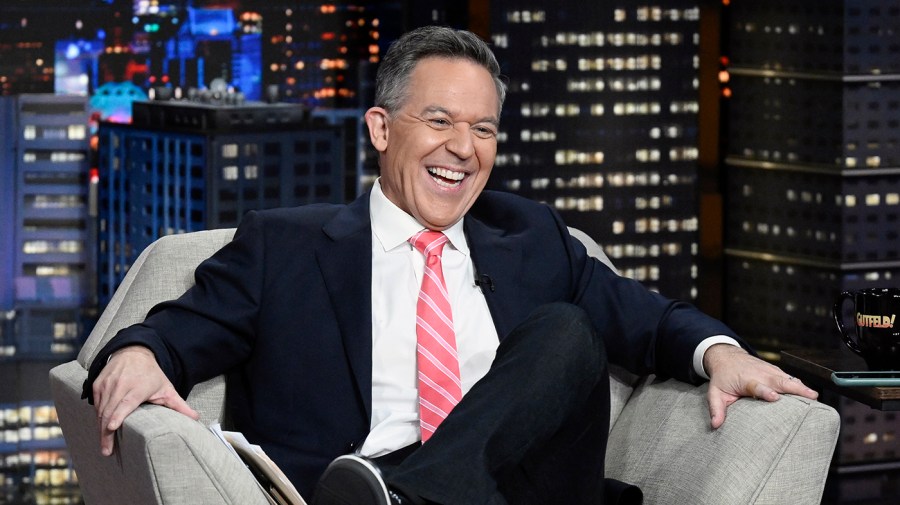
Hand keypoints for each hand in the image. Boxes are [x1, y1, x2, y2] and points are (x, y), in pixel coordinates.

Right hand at [92, 346, 198, 455]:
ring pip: (100, 410)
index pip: (125, 402)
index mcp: (138, 387)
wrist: (134, 353)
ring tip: (105, 444)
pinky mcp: (98, 385)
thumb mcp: (166, 389)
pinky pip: (96, 405)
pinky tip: (102, 428)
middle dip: (106, 433)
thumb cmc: (151, 375)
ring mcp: (107, 384)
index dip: (117, 415)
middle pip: (109, 411)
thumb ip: (179, 405)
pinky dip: (98, 417)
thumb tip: (196, 418)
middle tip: (107, 451)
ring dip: (100, 428)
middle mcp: (121, 384)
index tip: (112, 427)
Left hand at [703, 344, 818, 428]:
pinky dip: (800, 385)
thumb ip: (716, 408)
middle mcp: (760, 374)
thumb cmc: (723, 377)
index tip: (774, 397)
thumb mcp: (715, 393)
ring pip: (788, 379)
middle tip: (810, 397)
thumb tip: (715, 425)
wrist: (727, 357)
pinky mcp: (775, 372)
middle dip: (794, 388)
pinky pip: (789, 378)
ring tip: (815, 398)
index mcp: (746, 380)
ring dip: (801, 387)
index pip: (757, 386)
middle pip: (779, 381)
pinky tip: (810, 394)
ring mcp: (770, 371)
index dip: (766, 391)